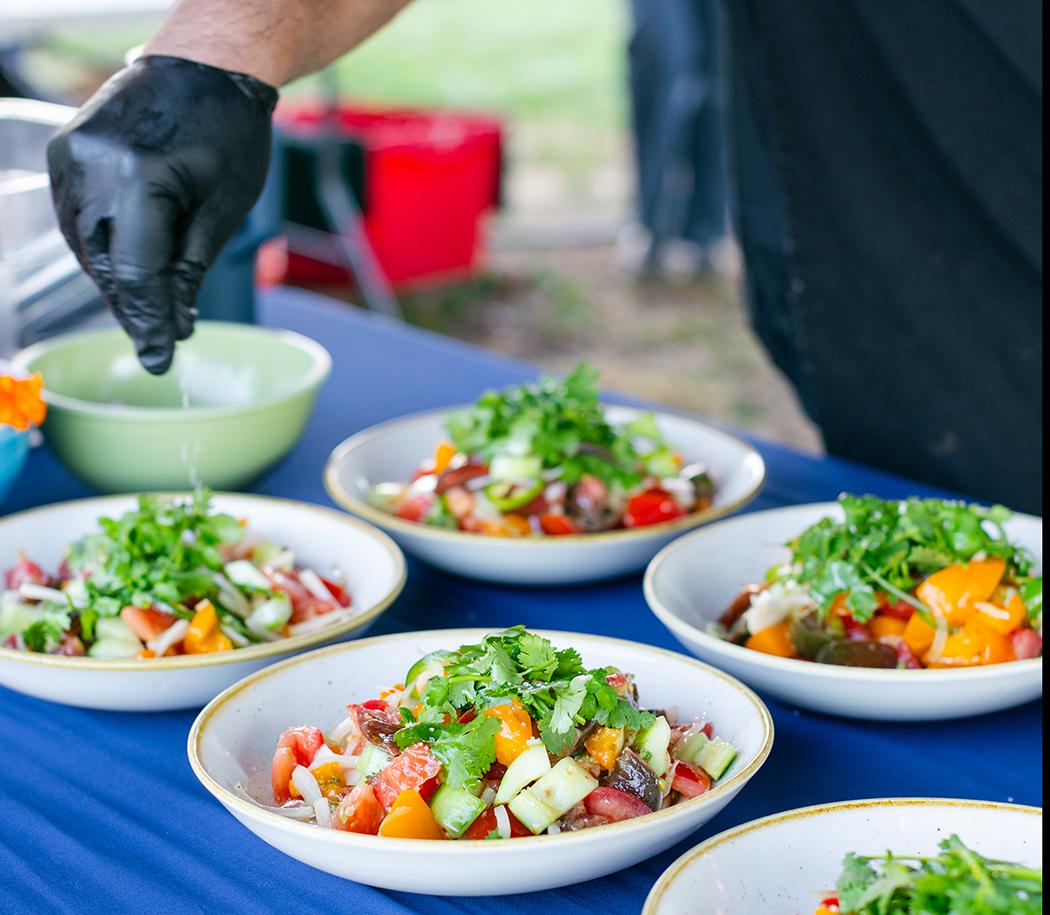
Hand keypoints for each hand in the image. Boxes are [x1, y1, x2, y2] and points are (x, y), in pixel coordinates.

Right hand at [47, 55, 277, 373]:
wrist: (204, 68)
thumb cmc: (228, 135)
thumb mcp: (223, 210)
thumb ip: (190, 269)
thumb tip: (173, 324)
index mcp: (137, 179)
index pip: (137, 274)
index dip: (148, 323)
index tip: (161, 359)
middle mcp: (91, 167)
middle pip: (106, 265)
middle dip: (133, 308)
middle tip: (159, 341)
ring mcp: (69, 157)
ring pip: (86, 248)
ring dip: (116, 284)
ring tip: (148, 311)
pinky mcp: (63, 153)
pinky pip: (77, 219)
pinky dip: (102, 250)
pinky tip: (127, 271)